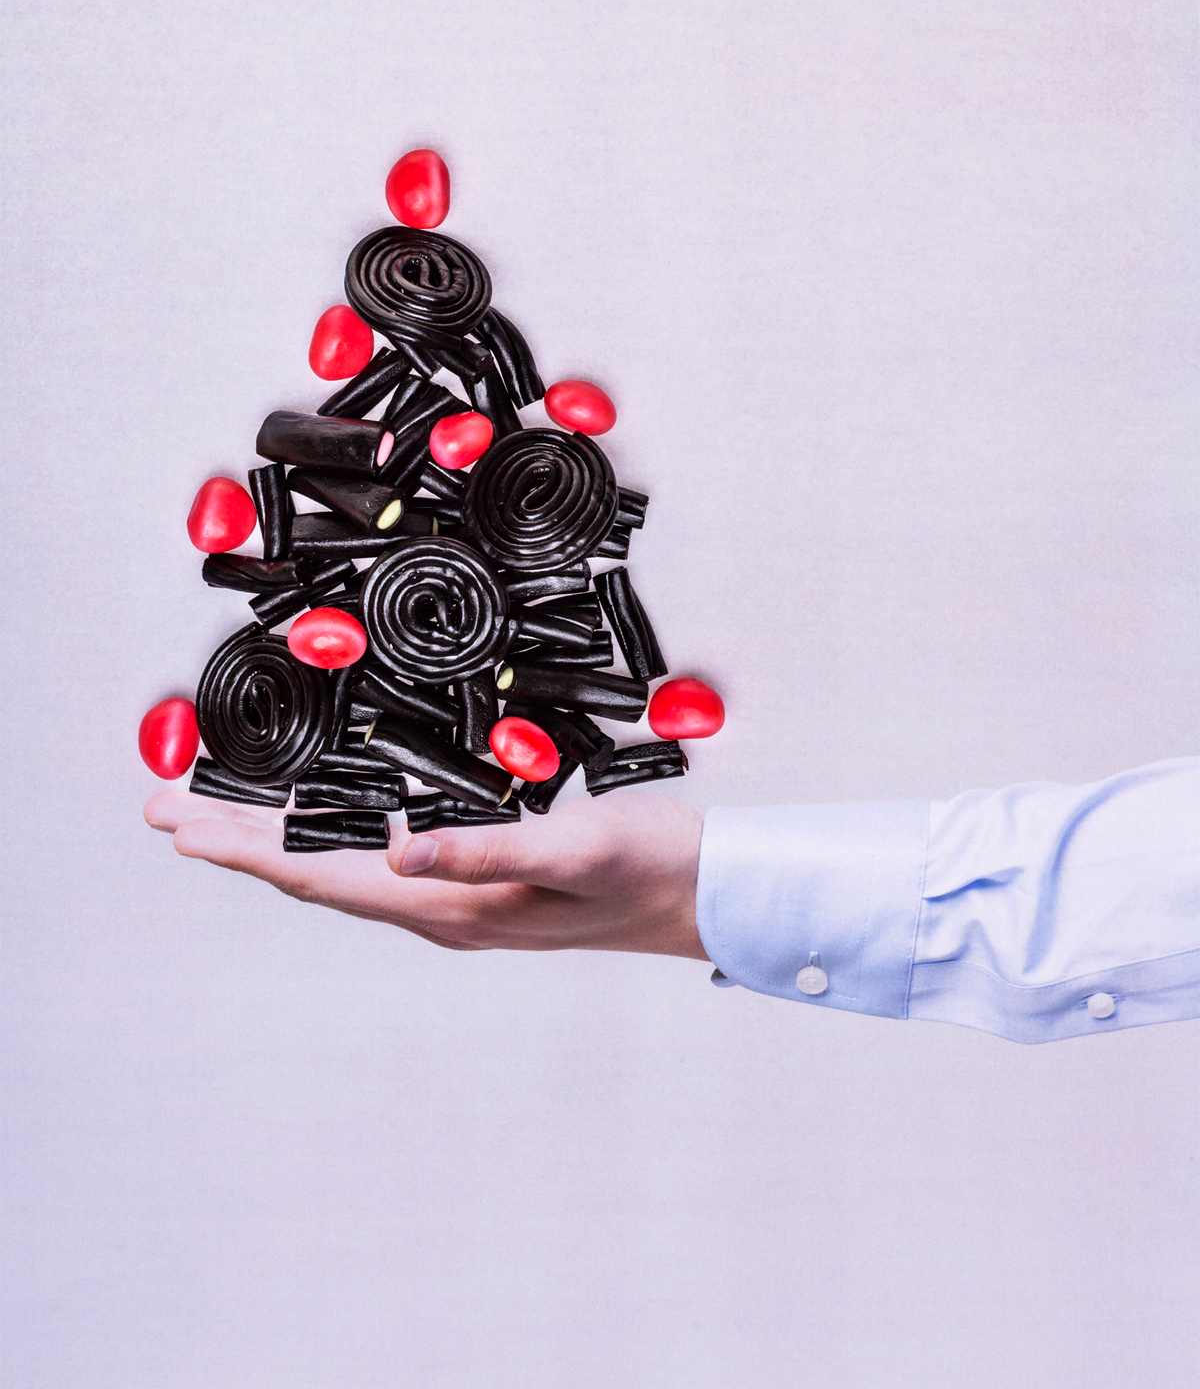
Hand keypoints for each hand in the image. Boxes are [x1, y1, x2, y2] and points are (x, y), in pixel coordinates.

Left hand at [143, 789, 707, 958]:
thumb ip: (485, 852)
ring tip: (221, 822)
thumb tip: (396, 857)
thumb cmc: (648, 865)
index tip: (183, 824)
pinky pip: (380, 867)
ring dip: (276, 845)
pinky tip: (327, 827)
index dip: (247, 850)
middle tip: (169, 813)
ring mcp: (459, 904)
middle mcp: (443, 911)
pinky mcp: (478, 885)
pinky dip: (331, 841)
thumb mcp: (573, 847)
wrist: (701, 895)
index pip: (325, 876)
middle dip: (238, 845)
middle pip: (316, 877)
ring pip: (342, 873)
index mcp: (455, 906)